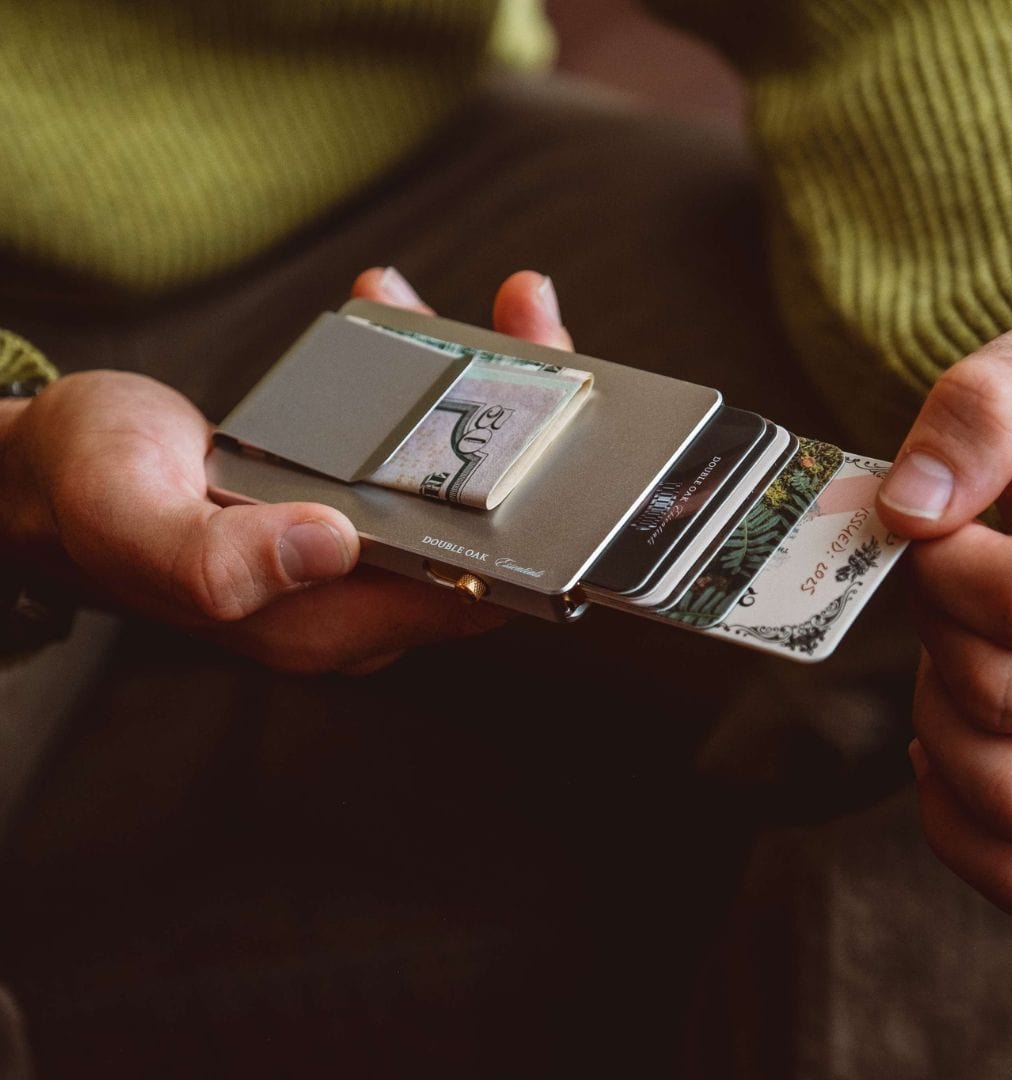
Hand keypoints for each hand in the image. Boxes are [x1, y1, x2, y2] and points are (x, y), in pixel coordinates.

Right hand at [0, 269, 572, 674]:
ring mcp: (358, 546)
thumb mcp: (134, 519)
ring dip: (493, 389)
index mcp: (326, 623)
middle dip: (532, 432)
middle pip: (491, 531)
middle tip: (538, 332)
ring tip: (503, 307)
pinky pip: (417, 447)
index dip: (542, 535)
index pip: (476, 597)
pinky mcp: (347, 498)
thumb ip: (219, 558)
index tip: (575, 444)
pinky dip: (434, 380)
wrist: (56, 468)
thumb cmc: (88, 495)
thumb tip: (330, 545)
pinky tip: (413, 312)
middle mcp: (360, 594)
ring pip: (462, 480)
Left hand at [875, 314, 1011, 914]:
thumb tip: (907, 507)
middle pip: (998, 690)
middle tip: (961, 580)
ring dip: (942, 717)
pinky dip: (955, 812)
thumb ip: (992, 411)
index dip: (943, 564)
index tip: (939, 528)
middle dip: (938, 624)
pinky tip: (955, 733)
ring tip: (967, 654)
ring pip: (1008, 795)